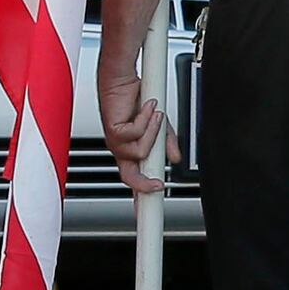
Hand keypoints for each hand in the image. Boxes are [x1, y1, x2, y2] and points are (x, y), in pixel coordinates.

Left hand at [95, 72, 182, 196]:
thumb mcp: (160, 125)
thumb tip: (175, 159)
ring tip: (156, 115)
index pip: (135, 178)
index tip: (148, 211)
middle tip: (157, 187)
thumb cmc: (137, 99)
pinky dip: (147, 119)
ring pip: (140, 152)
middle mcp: (122, 149)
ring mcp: (116, 141)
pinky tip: (148, 107)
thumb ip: (166, 143)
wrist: (122, 78)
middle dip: (142, 185)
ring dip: (153, 132)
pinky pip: (136, 135)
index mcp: (131, 150)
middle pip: (128, 177)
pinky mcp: (113, 130)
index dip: (141, 195)